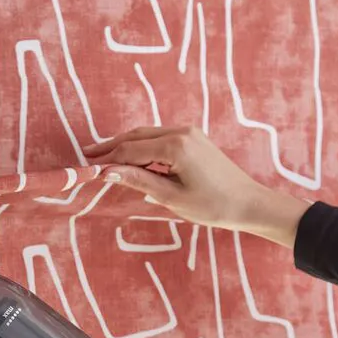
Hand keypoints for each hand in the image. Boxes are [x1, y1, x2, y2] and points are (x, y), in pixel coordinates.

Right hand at [83, 126, 309, 245]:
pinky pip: (161, 139)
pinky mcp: (194, 139)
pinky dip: (144, 148)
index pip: (130, 150)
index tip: (89, 169)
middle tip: (88, 156)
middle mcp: (181, 132)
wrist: (249, 203)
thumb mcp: (171, 197)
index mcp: (175, 145)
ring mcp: (189, 133)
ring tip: (106, 159)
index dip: (108, 160)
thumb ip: (138, 181)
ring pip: (148, 135)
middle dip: (112, 147)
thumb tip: (108, 172)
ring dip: (127, 146)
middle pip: (136, 136)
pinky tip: (133, 161)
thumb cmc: (213, 206)